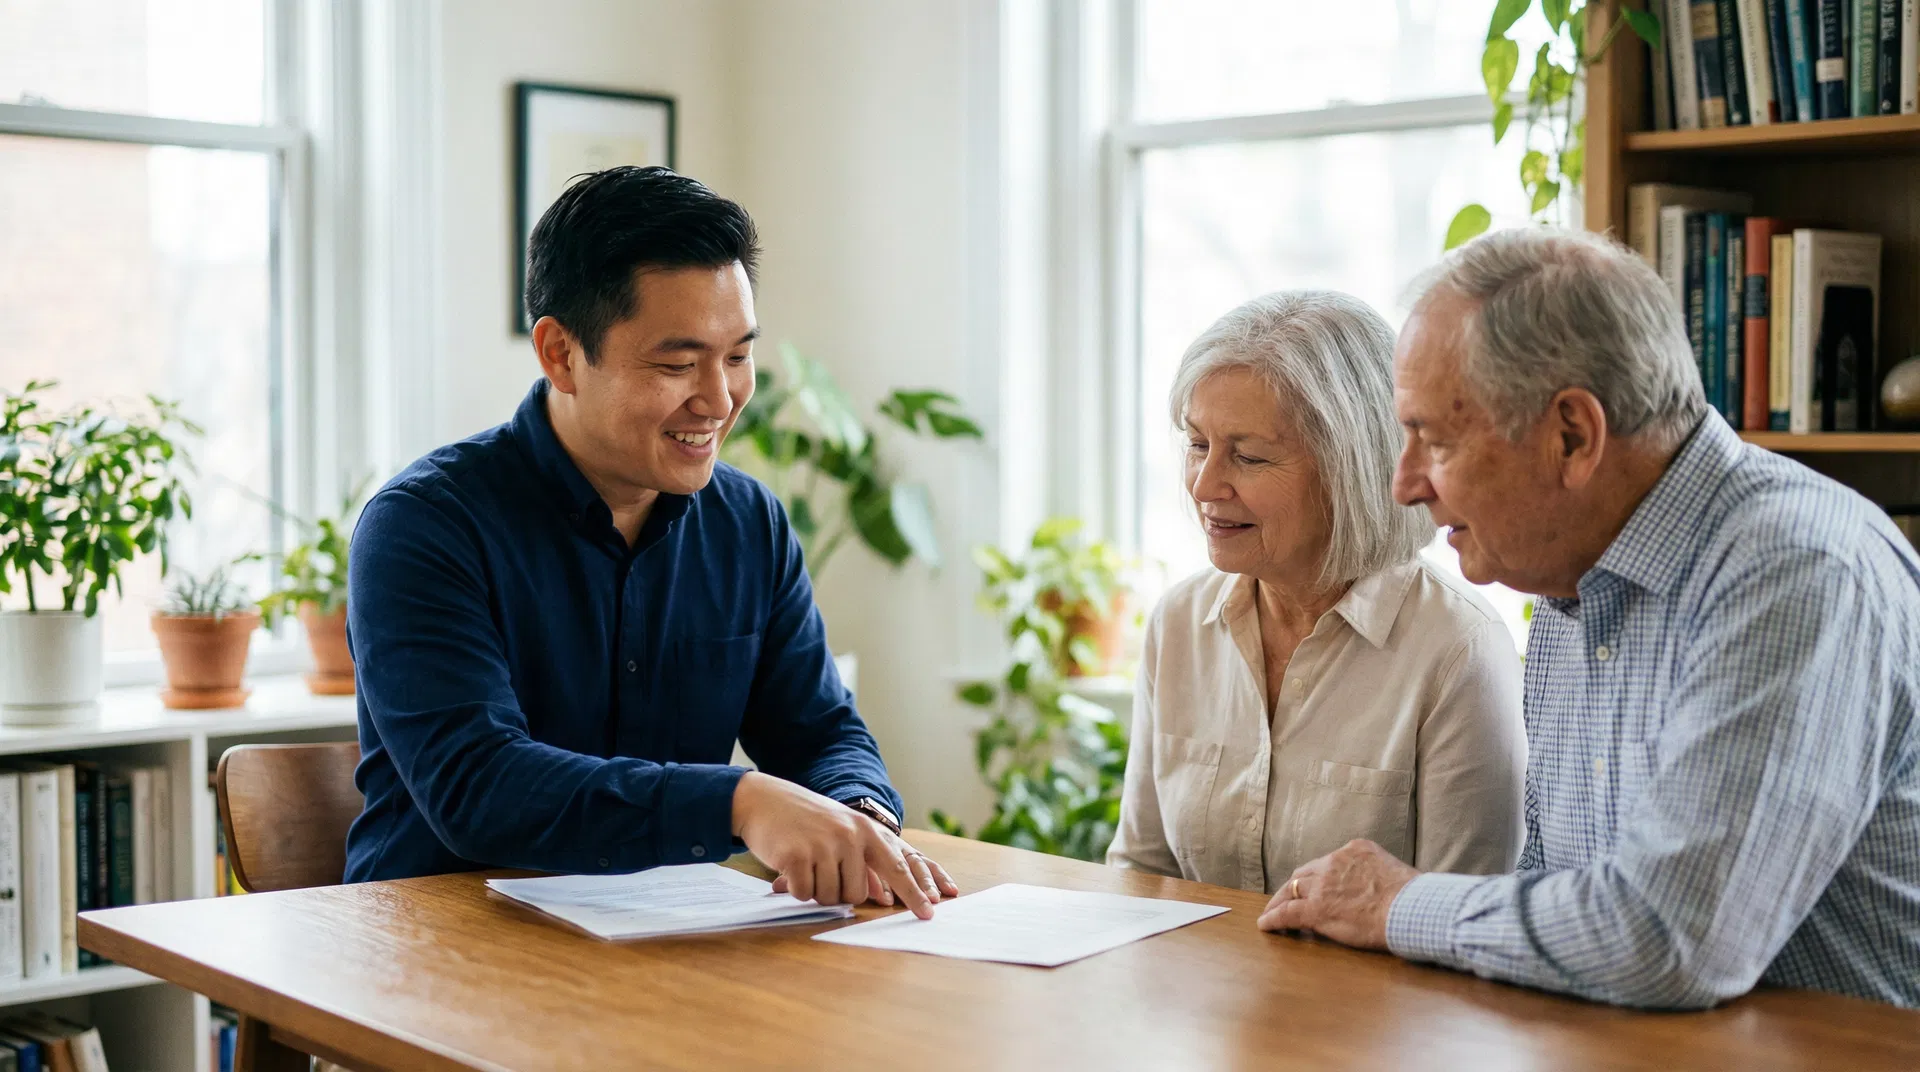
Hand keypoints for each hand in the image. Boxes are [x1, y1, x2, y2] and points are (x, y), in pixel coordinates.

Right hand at [731, 772, 953, 918]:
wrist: (764, 800)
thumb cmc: (807, 820)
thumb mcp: (843, 828)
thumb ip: (865, 856)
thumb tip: (884, 894)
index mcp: (866, 830)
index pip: (897, 867)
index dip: (913, 893)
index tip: (928, 914)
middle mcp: (849, 836)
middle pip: (856, 895)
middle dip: (837, 891)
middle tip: (821, 868)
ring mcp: (823, 846)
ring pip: (829, 898)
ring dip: (814, 888)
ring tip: (805, 862)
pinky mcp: (796, 856)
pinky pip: (804, 894)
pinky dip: (795, 887)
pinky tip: (789, 864)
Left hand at [1256, 839, 1418, 950]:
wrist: (1412, 908)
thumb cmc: (1415, 898)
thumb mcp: (1395, 871)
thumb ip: (1378, 875)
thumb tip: (1381, 889)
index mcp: (1356, 850)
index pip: (1328, 863)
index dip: (1319, 876)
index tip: (1315, 885)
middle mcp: (1335, 862)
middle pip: (1305, 873)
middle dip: (1295, 885)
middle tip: (1286, 897)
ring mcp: (1323, 885)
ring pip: (1291, 890)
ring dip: (1280, 901)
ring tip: (1272, 911)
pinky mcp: (1317, 908)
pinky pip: (1287, 912)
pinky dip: (1274, 918)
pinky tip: (1266, 925)